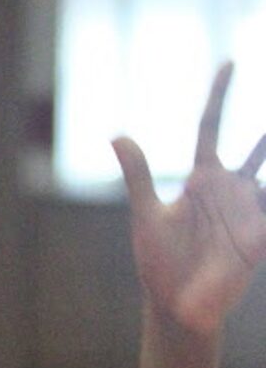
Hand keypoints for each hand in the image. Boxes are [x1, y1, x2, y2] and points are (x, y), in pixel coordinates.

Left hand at [115, 63, 265, 332]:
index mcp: (200, 178)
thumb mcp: (147, 216)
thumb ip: (139, 174)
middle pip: (256, 147)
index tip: (230, 61)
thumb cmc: (158, 262)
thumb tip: (117, 134)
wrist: (177, 306)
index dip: (220, 94)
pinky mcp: (261, 235)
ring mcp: (249, 211)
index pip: (210, 126)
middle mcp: (228, 189)